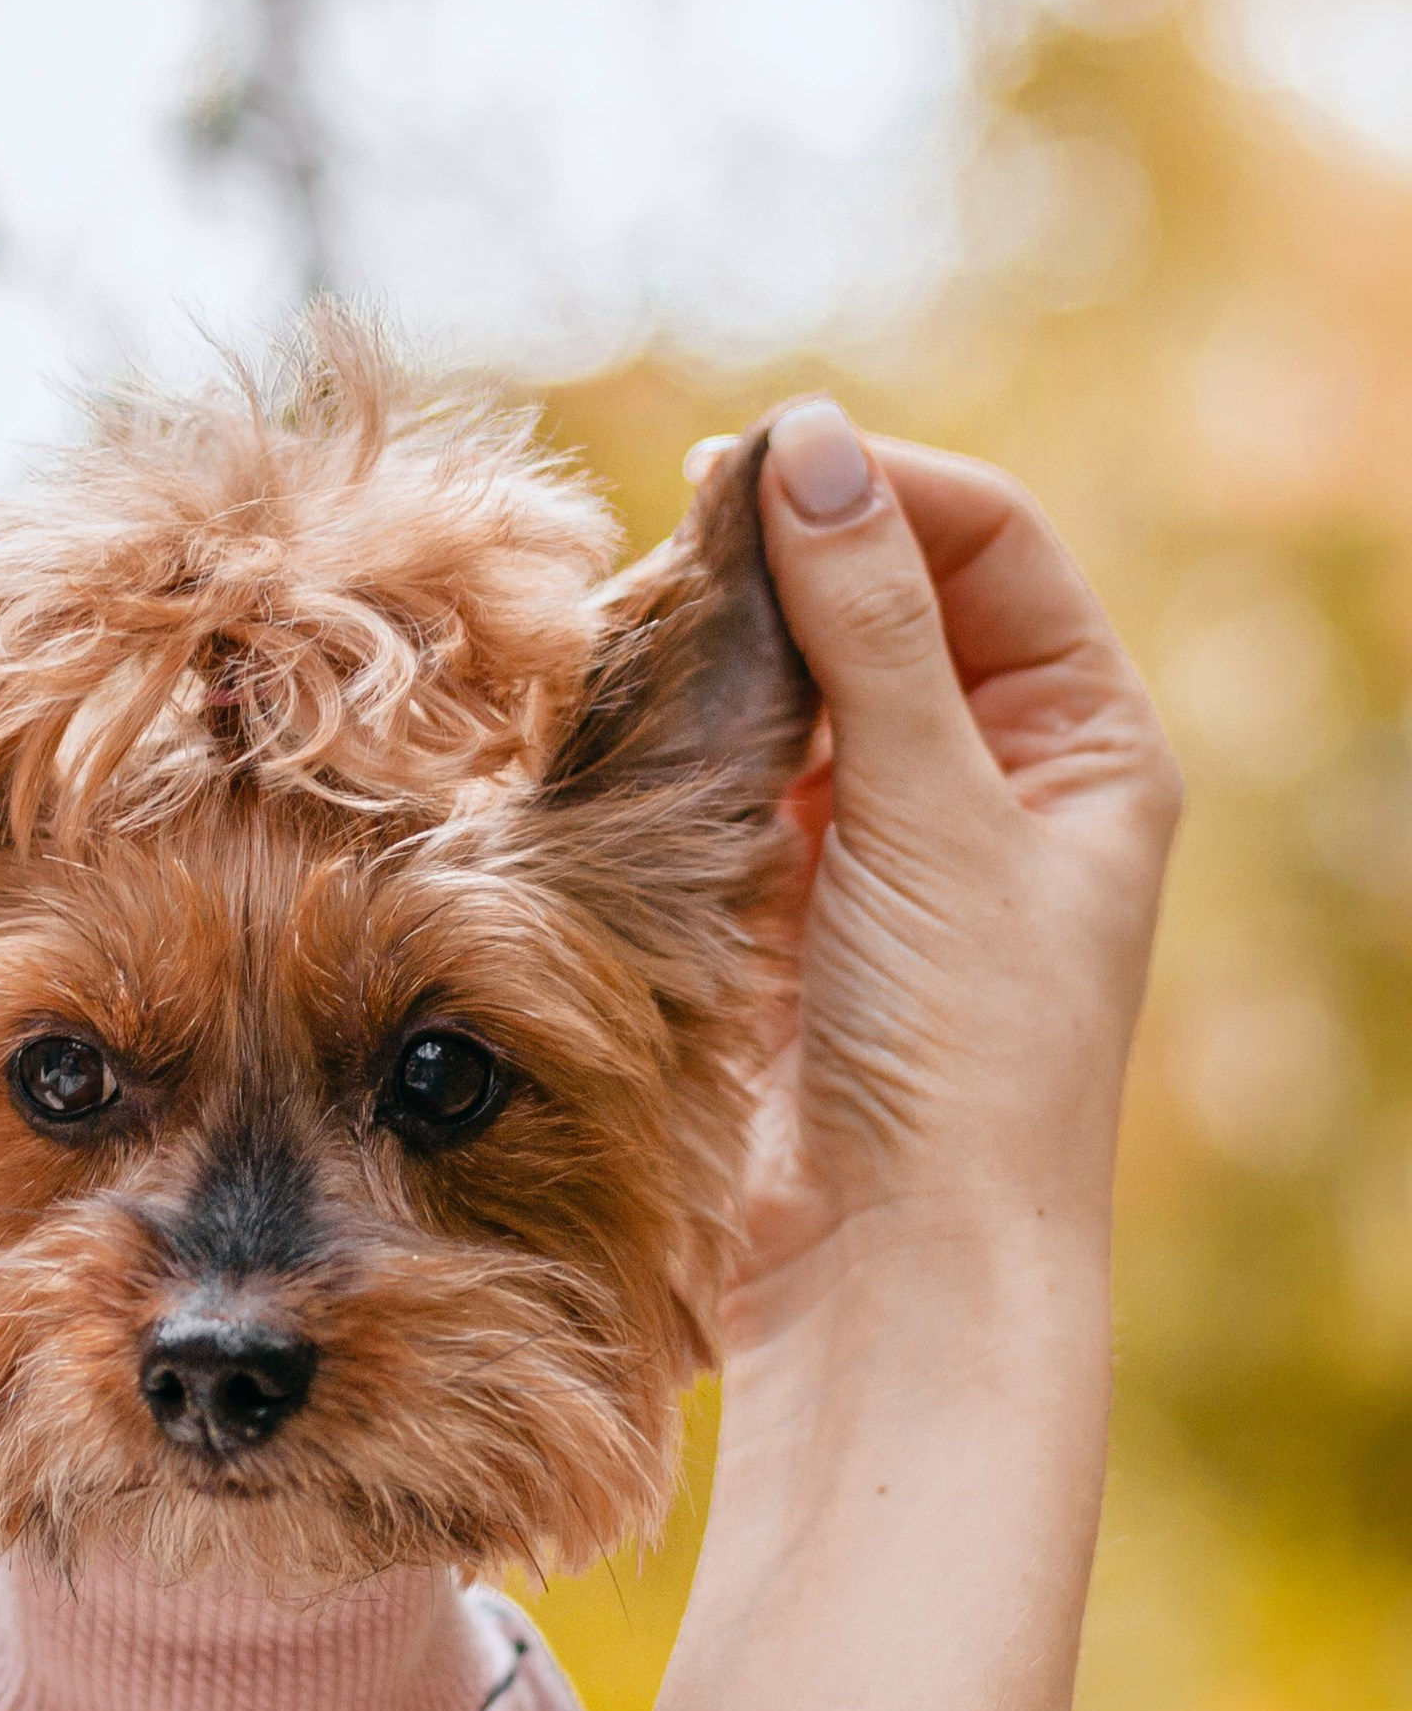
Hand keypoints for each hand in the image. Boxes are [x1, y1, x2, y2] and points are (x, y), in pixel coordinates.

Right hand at [703, 399, 1180, 1344]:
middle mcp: (996, 782)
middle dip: (784, 561)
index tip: (753, 468)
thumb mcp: (932, 812)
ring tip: (634, 633)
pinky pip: (735, 779)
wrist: (893, 1266)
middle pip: (886, 601)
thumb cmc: (964, 1055)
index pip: (989, 543)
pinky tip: (623, 725)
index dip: (878, 488)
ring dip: (724, 650)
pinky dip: (684, 740)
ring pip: (797, 687)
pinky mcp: (787, 909)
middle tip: (670, 547)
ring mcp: (885, 845)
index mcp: (1086, 744)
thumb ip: (871, 624)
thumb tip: (808, 444)